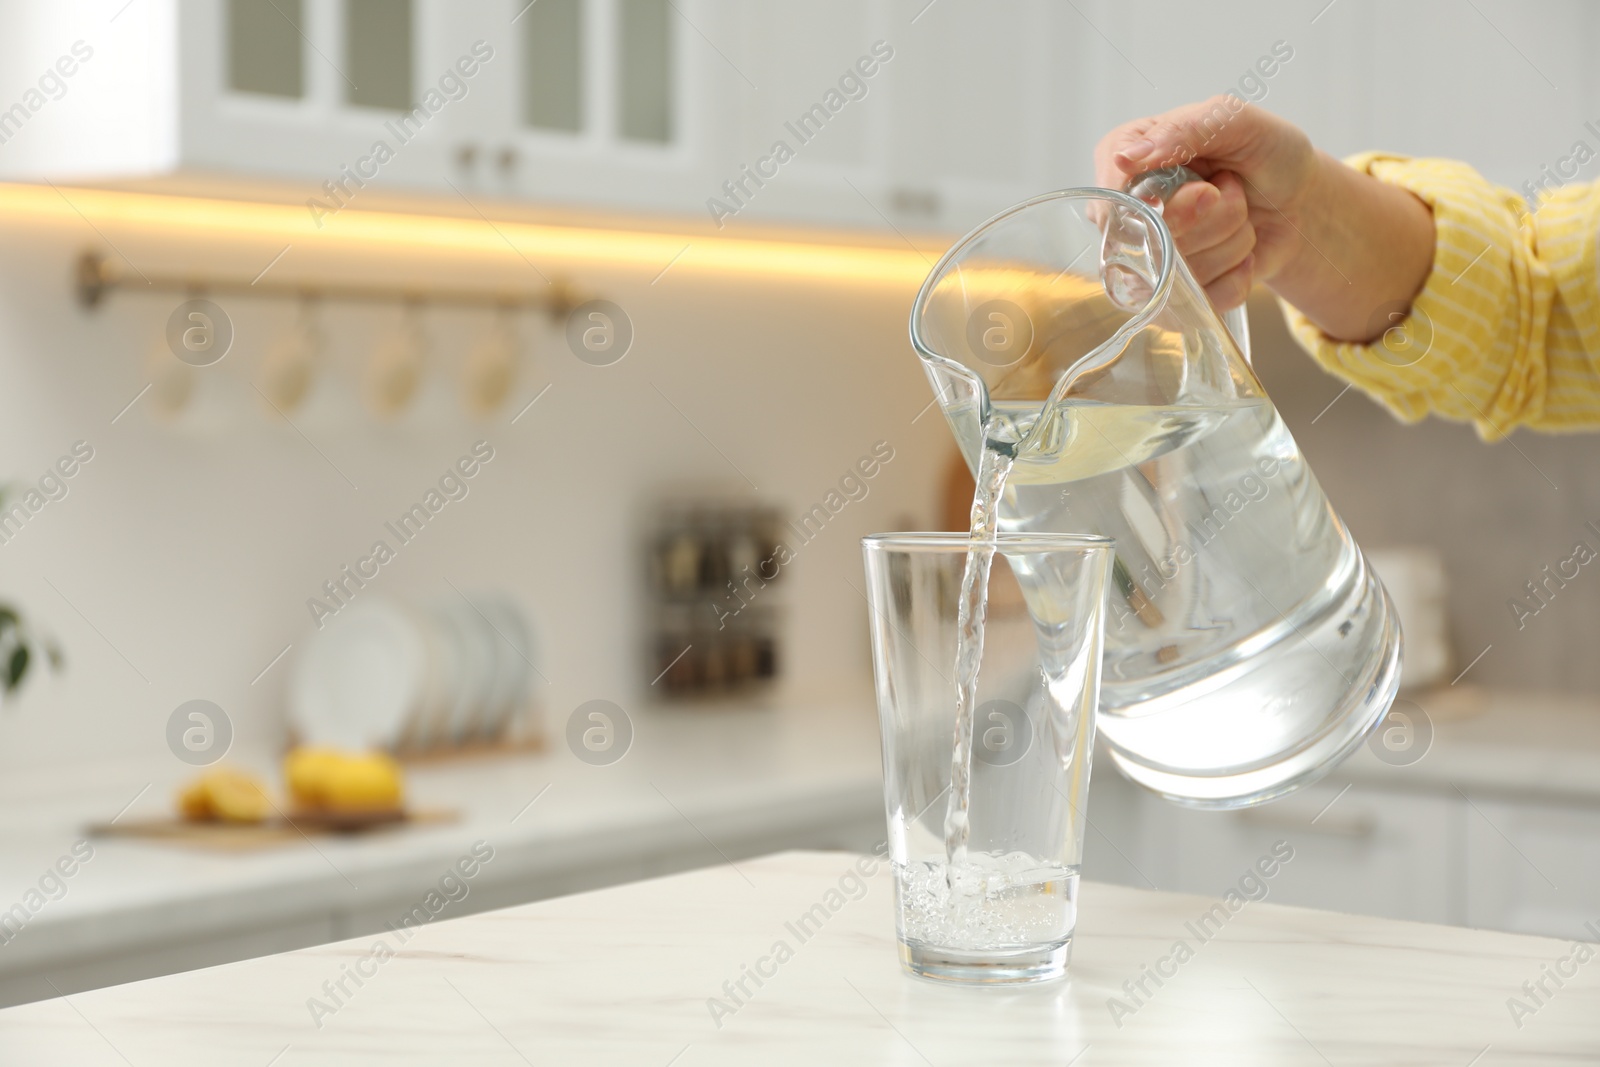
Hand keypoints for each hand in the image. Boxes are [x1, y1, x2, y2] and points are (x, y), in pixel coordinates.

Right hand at [1094, 97, 1318, 309]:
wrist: (1298, 199)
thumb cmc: (1264, 152)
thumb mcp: (1234, 120)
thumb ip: (1183, 130)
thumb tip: (1125, 159)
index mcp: (1124, 159)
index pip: (1113, 197)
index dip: (1160, 203)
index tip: (1205, 190)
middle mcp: (1125, 213)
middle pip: (1150, 240)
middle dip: (1212, 216)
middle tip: (1228, 190)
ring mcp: (1145, 260)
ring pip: (1180, 273)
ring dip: (1230, 241)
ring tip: (1239, 216)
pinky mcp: (1170, 297)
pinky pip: (1199, 302)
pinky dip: (1235, 276)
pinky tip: (1240, 253)